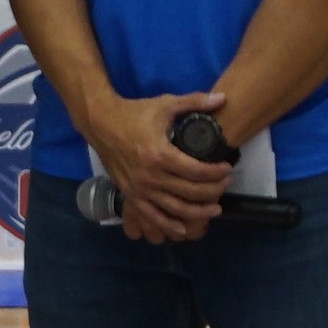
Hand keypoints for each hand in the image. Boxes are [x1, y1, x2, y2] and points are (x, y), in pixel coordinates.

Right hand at [88, 90, 232, 243]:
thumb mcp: (165, 104)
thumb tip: (223, 98)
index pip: (196, 171)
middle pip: (189, 192)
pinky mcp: (131, 195)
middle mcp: (150, 176)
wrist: (100, 123)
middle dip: (213, 191)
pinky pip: (153, 216)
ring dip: (198, 212)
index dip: (216, 173)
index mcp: (159, 154)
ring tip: (215, 209)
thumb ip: (194, 102)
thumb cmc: (134, 113)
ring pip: (175, 209)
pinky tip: (184, 229)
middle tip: (225, 185)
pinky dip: (170, 225)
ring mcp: (139, 189)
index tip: (227, 169)